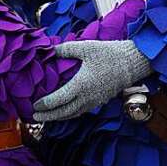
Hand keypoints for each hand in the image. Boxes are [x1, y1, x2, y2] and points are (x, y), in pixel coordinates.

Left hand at [32, 39, 151, 121]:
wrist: (132, 63)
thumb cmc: (109, 54)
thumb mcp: (86, 47)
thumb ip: (66, 49)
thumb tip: (51, 50)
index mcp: (80, 85)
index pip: (58, 100)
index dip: (45, 104)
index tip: (35, 105)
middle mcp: (86, 97)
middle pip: (63, 112)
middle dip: (48, 116)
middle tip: (35, 117)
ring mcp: (94, 101)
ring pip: (73, 114)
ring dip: (59, 117)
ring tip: (47, 118)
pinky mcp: (100, 101)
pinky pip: (81, 111)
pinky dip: (70, 114)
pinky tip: (66, 111)